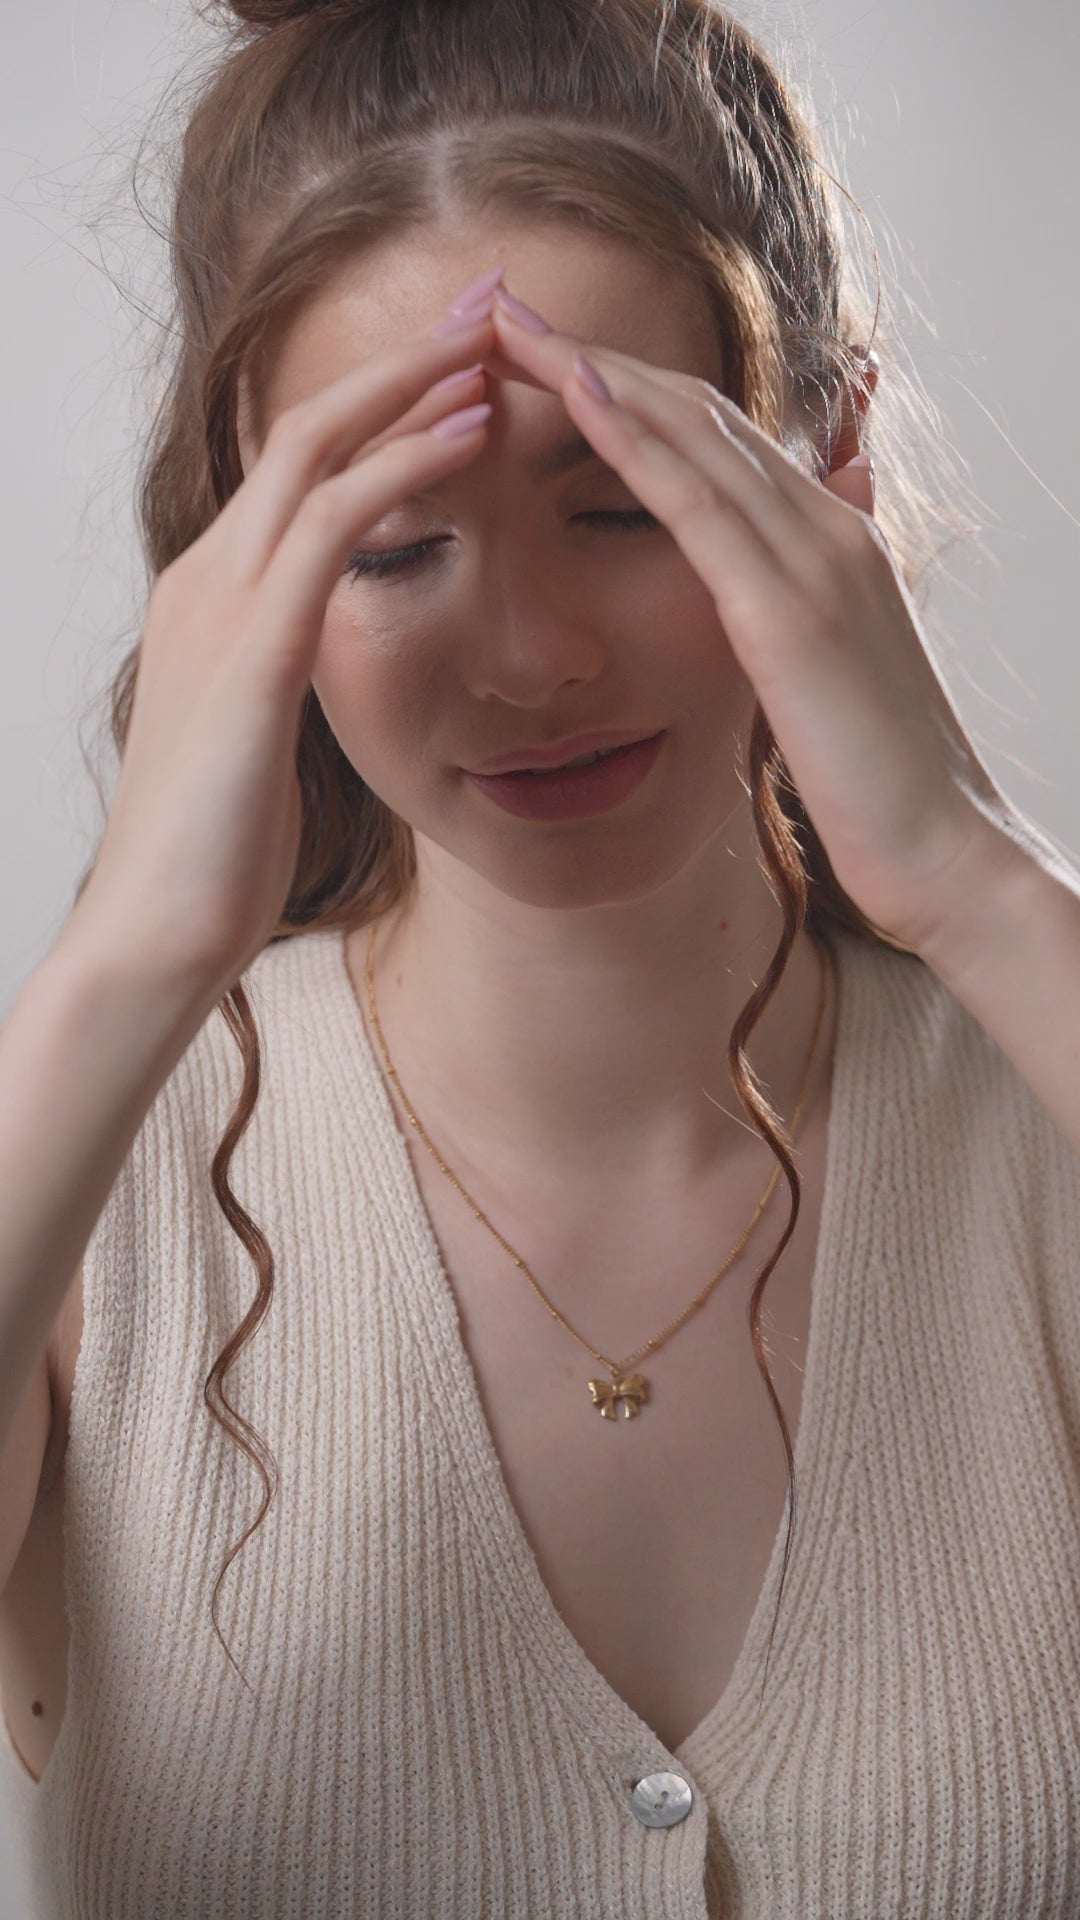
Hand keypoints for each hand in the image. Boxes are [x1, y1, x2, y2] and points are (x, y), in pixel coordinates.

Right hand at [69, 301, 498, 1006]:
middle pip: (305, 427)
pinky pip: (335, 526)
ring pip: (315, 449)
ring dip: (408, 383)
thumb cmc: (214, 856)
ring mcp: (220, 605)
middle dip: (398, 356)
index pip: (298, 469)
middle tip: (487, 302)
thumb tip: (325, 667)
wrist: (155, 933)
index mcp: (214, 600)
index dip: (377, 405)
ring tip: (492, 337)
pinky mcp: (249, 648)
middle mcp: (207, 578)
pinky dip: (404, 466)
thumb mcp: (256, 744)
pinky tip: (469, 431)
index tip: (456, 364)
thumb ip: (285, 681)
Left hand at [480, 287, 1011, 958]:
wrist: (950, 854)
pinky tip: (575, 391)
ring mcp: (812, 560)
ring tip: (513, 322)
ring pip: (691, 432)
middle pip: (697, 412)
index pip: (720, 444)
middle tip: (508, 308)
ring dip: (595, 367)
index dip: (635, 392)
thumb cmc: (889, 788)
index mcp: (831, 547)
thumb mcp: (834, 686)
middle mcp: (824, 529)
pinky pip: (696, 501)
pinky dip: (633, 436)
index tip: (552, 359)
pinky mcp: (788, 611)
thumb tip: (756, 615)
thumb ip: (795, 629)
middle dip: (599, 353)